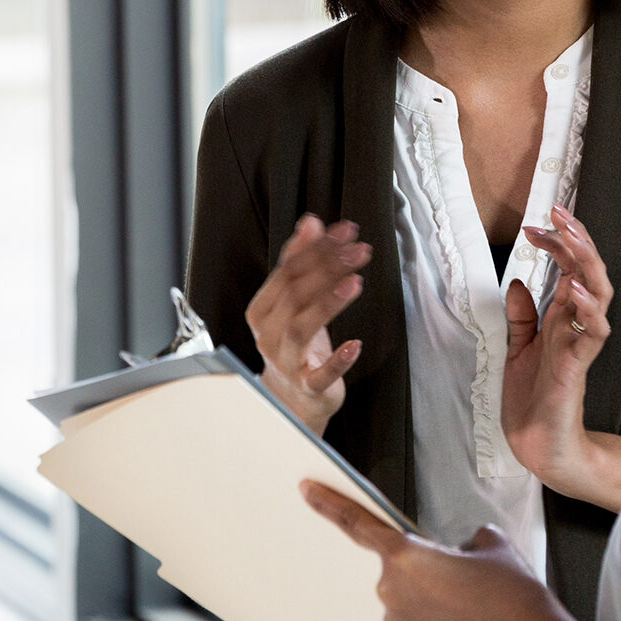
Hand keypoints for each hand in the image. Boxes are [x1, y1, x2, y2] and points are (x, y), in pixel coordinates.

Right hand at [243, 215, 370, 434]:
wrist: (291, 399)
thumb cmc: (294, 343)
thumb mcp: (293, 300)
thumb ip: (299, 260)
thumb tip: (311, 222)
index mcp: (262, 310)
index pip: (286, 272)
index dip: (315, 248)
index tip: (345, 231)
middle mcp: (268, 335)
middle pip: (294, 295)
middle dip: (327, 268)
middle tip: (357, 251)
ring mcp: (286, 362)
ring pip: (299, 329)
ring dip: (327, 304)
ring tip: (354, 282)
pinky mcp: (307, 387)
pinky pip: (318, 376)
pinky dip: (337, 361)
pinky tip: (355, 345)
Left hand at [304, 479, 620, 620]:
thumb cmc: (515, 598)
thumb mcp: (495, 547)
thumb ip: (470, 538)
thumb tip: (467, 548)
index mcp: (407, 557)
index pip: (358, 524)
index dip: (329, 505)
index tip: (306, 490)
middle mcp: (393, 592)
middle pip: (397, 568)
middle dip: (424, 569)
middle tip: (465, 581)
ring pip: (407, 600)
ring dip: (430, 599)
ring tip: (473, 609)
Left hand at [502, 203, 620, 508]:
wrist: (537, 444)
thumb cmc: (532, 398)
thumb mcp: (518, 348)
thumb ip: (522, 316)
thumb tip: (518, 281)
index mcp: (561, 318)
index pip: (568, 268)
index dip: (555, 243)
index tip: (533, 225)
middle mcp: (575, 325)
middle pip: (587, 271)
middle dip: (576, 240)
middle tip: (559, 212)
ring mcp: (580, 343)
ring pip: (599, 294)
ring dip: (586, 265)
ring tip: (572, 238)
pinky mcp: (579, 366)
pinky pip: (593, 334)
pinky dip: (588, 311)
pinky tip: (577, 291)